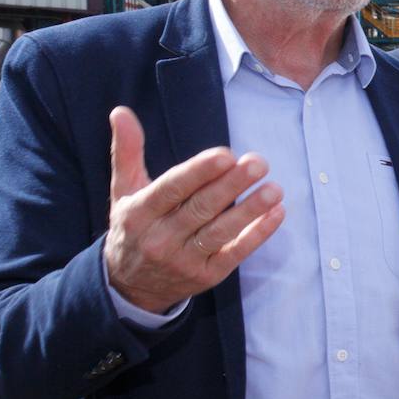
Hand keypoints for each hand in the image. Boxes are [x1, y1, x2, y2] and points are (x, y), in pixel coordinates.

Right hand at [103, 106, 284, 312]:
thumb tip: (121, 111)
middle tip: (258, 163)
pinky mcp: (206, 276)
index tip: (226, 155)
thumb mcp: (123, 191)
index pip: (171, 189)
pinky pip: (234, 254)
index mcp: (139, 213)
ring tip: (275, 189)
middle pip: (200, 209)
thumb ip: (127, 151)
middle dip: (231, 186)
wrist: (130, 287)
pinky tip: (276, 214)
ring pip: (219, 232)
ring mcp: (184, 260)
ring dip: (250, 211)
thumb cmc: (134, 228)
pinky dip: (257, 234)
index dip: (199, 172)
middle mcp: (160, 238)